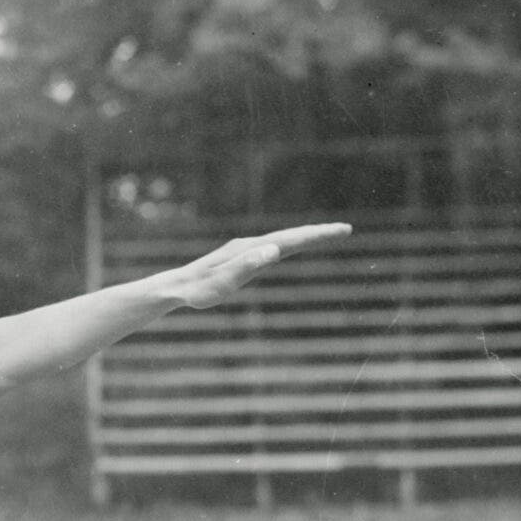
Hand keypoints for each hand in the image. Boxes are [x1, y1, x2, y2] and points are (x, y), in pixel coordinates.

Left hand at [155, 222, 352, 311]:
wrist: (175, 288)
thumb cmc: (199, 291)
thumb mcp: (224, 283)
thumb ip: (247, 267)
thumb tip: (273, 249)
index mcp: (252, 249)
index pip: (292, 239)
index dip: (318, 235)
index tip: (342, 230)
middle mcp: (250, 244)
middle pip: (290, 236)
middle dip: (318, 233)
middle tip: (345, 229)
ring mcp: (245, 249)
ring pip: (281, 239)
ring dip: (304, 237)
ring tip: (325, 236)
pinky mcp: (240, 257)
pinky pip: (271, 247)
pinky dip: (288, 244)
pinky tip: (287, 248)